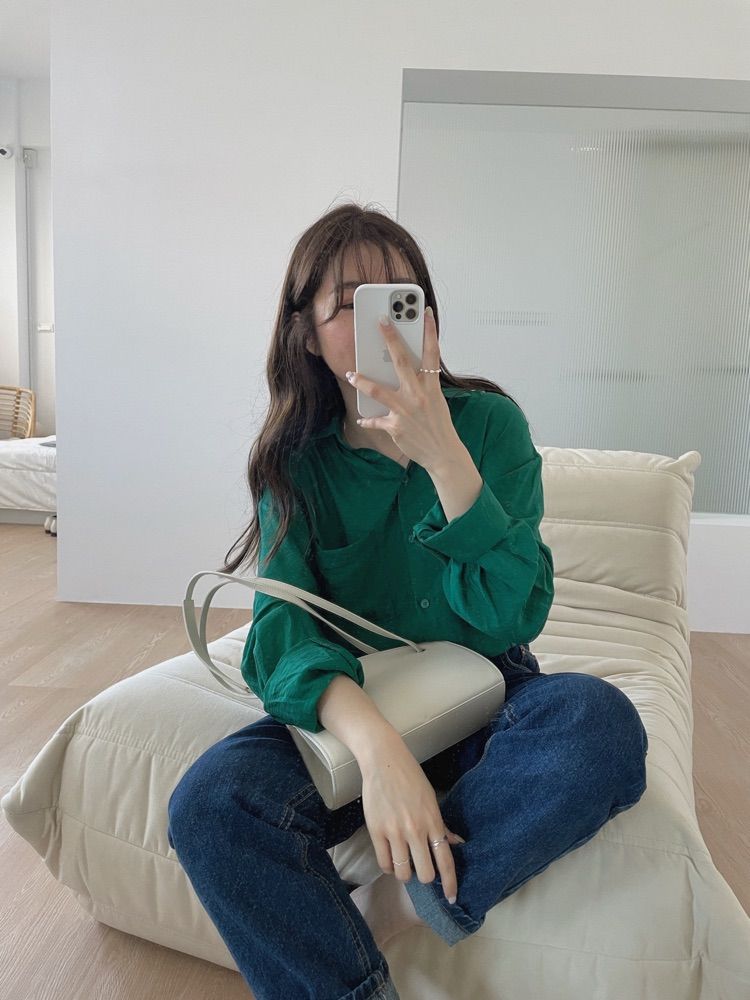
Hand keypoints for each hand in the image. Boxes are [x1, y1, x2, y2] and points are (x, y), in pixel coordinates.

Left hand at [344, 307, 461, 469]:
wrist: (443, 453)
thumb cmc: (438, 425)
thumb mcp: (436, 400)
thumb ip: (422, 385)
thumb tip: (406, 370)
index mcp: (431, 387)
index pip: (432, 353)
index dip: (430, 331)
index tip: (426, 313)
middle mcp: (418, 396)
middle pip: (402, 361)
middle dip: (391, 339)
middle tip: (380, 320)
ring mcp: (406, 411)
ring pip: (379, 390)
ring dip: (362, 381)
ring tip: (351, 373)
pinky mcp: (395, 427)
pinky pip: (376, 421)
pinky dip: (368, 420)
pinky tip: (361, 418)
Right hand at [360, 733, 465, 903]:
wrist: (384, 761)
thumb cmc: (410, 778)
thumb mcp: (431, 799)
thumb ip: (442, 825)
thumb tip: (456, 844)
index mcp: (433, 821)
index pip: (446, 860)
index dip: (450, 883)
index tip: (452, 897)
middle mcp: (416, 829)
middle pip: (425, 874)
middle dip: (425, 877)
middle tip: (421, 869)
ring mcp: (395, 831)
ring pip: (403, 873)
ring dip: (405, 873)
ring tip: (404, 863)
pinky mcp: (376, 830)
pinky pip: (384, 863)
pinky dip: (389, 867)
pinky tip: (391, 859)